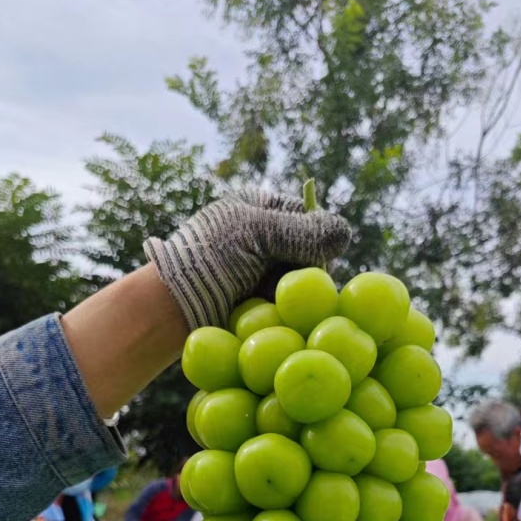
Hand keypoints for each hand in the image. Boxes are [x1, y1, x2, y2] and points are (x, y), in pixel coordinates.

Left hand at [143, 188, 350, 330]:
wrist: (175, 304)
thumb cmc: (210, 257)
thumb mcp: (259, 232)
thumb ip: (304, 231)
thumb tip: (346, 233)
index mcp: (258, 208)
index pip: (308, 216)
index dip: (316, 235)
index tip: (313, 253)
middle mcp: (261, 236)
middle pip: (308, 251)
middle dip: (305, 267)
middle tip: (289, 279)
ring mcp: (259, 270)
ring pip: (301, 280)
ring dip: (294, 291)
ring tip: (274, 298)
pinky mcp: (258, 300)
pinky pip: (287, 302)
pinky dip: (285, 309)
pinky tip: (273, 313)